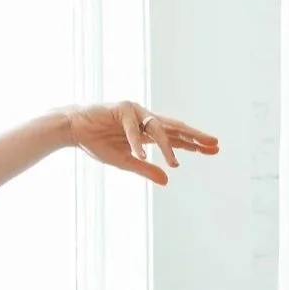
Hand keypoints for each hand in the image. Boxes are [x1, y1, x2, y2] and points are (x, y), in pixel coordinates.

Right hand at [63, 101, 218, 184]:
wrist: (73, 130)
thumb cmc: (97, 143)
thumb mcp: (125, 161)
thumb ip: (146, 169)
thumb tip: (167, 180)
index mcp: (148, 131)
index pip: (177, 137)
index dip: (195, 143)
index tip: (214, 149)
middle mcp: (146, 119)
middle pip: (176, 128)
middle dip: (195, 137)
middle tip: (214, 144)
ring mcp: (136, 112)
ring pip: (157, 130)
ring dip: (167, 146)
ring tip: (175, 163)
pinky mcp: (121, 109)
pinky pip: (132, 129)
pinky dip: (136, 143)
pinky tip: (143, 156)